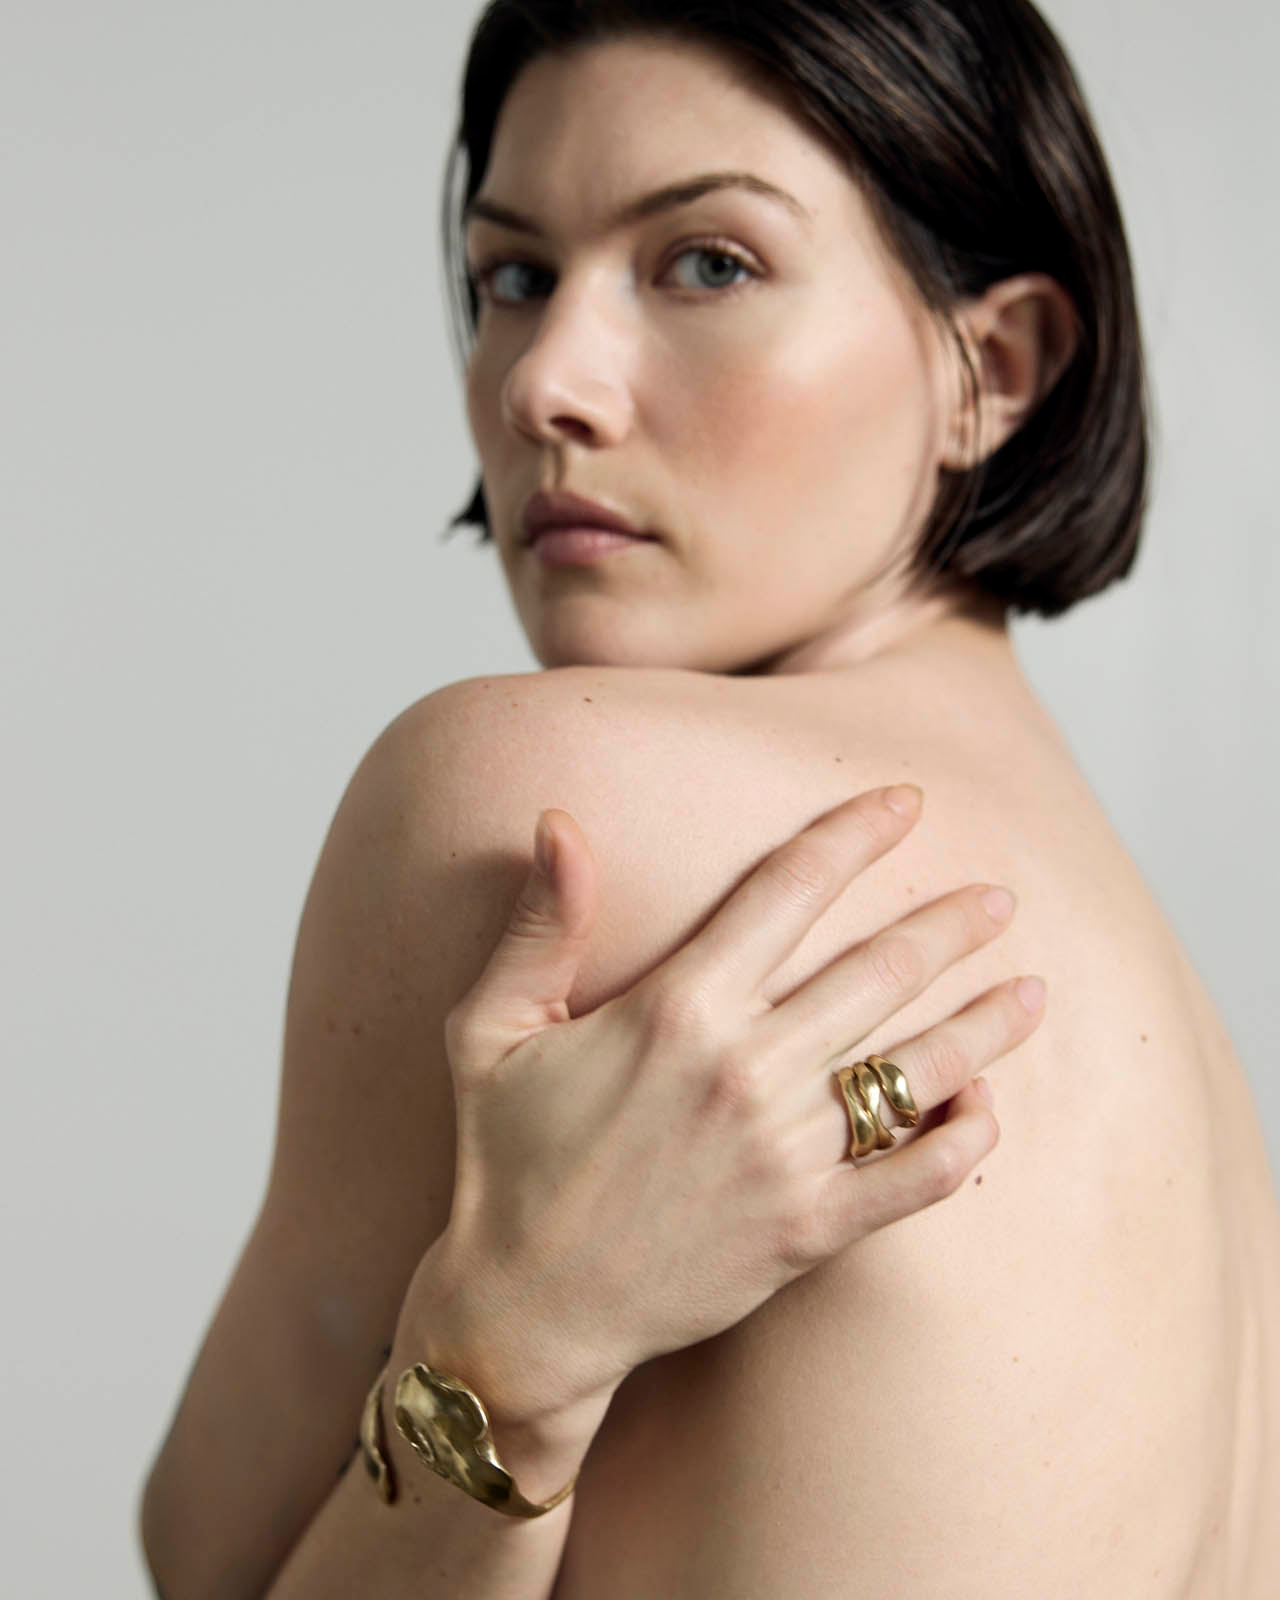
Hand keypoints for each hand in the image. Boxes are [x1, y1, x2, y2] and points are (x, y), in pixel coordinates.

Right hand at [417, 787, 1043, 1427]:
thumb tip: (558, 820)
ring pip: (918, 1068)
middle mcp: (747, 1070)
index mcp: (677, 1008)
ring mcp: (787, 1154)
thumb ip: (539, 924)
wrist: (526, 1310)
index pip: (789, 890)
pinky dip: (963, 1140)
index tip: (906, 800)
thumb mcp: (492, 1029)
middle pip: (878, 970)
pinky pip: (916, 1177)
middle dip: (950, 923)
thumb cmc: (505, 1159)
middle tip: (1001, 896)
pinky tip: (986, 1107)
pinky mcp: (809, 1229)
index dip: (854, 833)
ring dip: (985, 1023)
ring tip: (1034, 989)